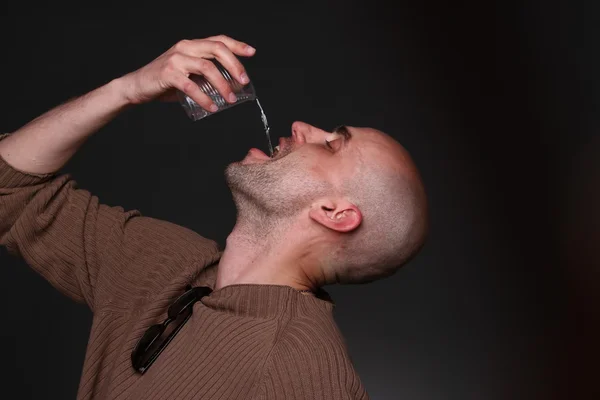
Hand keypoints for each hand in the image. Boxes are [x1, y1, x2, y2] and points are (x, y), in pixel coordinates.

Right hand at [119, 35, 255, 110]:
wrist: (137, 87)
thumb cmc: (165, 82)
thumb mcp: (188, 74)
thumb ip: (205, 75)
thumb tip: (230, 86)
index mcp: (191, 45)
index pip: (218, 40)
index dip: (237, 45)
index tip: (252, 52)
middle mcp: (185, 47)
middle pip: (217, 50)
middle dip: (235, 65)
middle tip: (243, 82)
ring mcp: (176, 59)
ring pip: (207, 67)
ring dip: (223, 84)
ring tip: (230, 99)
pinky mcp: (168, 74)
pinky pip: (191, 86)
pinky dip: (204, 98)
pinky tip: (212, 107)